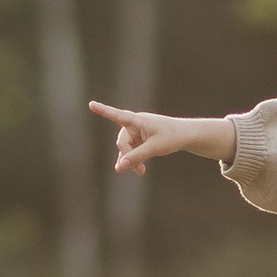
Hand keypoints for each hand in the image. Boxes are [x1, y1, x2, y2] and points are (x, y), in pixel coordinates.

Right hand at [90, 102, 235, 172]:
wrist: (185, 135)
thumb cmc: (171, 137)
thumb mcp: (154, 149)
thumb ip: (136, 157)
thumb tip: (119, 167)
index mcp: (138, 120)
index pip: (117, 116)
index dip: (103, 111)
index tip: (91, 104)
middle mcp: (135, 122)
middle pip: (122, 142)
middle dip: (128, 156)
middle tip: (140, 172)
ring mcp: (137, 129)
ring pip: (126, 147)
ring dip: (131, 159)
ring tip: (141, 172)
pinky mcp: (139, 136)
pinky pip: (131, 148)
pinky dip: (134, 158)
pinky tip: (139, 168)